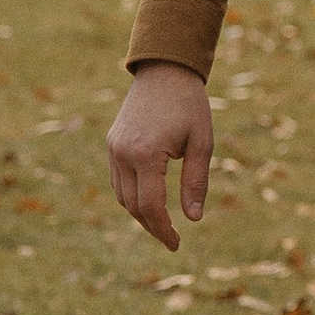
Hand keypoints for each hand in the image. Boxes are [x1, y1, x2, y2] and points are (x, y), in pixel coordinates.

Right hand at [108, 61, 213, 252]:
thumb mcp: (202, 143)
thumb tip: (194, 218)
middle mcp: (123, 153)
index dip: (163, 229)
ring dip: (140, 213)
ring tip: (162, 224)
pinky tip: (149, 201)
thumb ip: (196, 182)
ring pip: (122, 195)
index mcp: (146, 154)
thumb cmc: (189, 105)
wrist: (164, 71)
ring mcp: (114, 148)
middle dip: (152, 226)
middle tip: (172, 240)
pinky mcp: (112, 143)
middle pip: (133, 205)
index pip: (151, 206)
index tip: (176, 244)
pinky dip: (131, 195)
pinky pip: (118, 180)